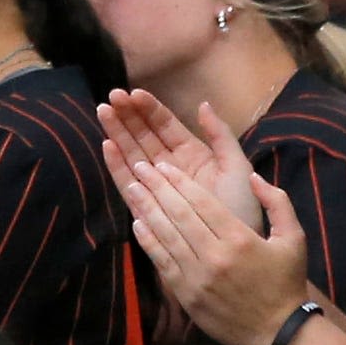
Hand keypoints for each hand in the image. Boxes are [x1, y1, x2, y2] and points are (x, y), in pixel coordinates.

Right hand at [100, 91, 260, 230]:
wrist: (236, 250)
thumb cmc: (242, 210)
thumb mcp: (237, 167)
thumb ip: (220, 136)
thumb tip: (203, 105)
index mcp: (192, 155)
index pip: (165, 126)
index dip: (149, 109)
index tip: (133, 93)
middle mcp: (171, 168)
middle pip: (144, 137)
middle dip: (127, 117)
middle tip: (111, 97)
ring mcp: (158, 187)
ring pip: (133, 155)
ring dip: (117, 134)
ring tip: (103, 112)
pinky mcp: (147, 206)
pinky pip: (128, 182)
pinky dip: (117, 165)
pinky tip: (107, 145)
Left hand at [116, 151, 310, 344]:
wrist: (277, 333)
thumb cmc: (286, 283)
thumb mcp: (295, 238)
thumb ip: (277, 202)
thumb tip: (253, 176)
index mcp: (240, 238)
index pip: (202, 201)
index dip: (178, 181)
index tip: (162, 165)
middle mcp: (215, 256)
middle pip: (179, 214)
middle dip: (157, 188)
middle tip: (140, 167)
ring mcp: (197, 277)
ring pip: (166, 236)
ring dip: (146, 209)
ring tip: (132, 187)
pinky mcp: (186, 294)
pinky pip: (162, 262)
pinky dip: (148, 241)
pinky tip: (137, 223)